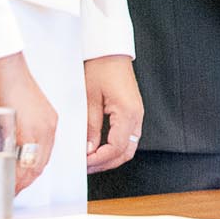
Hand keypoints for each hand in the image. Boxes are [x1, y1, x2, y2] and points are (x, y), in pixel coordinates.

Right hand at [0, 52, 57, 195]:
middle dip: (25, 181)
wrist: (5, 67)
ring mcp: (40, 129)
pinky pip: (24, 158)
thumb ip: (17, 130)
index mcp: (48, 123)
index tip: (19, 184)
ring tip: (8, 192)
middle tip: (12, 193)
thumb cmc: (8, 84)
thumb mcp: (17, 112)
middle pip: (40, 163)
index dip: (30, 173)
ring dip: (20, 181)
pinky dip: (16, 173)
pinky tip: (7, 180)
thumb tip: (7, 148)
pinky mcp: (27, 129)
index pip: (43, 156)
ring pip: (34, 164)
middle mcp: (48, 127)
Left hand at [83, 55, 143, 172]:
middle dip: (106, 163)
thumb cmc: (100, 68)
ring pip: (128, 147)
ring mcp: (136, 114)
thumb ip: (90, 127)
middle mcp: (136, 116)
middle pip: (126, 152)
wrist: (110, 51)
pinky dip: (114, 147)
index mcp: (127, 113)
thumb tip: (89, 150)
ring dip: (110, 157)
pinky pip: (127, 137)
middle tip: (86, 167)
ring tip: (90, 160)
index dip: (99, 160)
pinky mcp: (132, 112)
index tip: (83, 163)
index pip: (116, 148)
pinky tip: (98, 147)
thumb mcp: (89, 99)